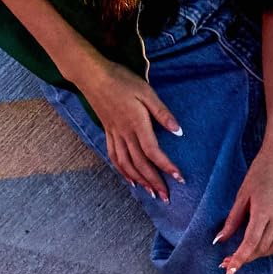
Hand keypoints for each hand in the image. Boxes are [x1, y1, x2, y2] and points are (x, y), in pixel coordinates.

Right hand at [77, 59, 184, 202]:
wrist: (92, 75)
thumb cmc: (121, 80)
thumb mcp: (146, 92)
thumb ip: (162, 113)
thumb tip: (178, 131)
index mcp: (137, 124)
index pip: (153, 152)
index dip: (166, 167)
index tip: (179, 178)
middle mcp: (125, 134)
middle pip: (141, 164)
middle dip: (154, 182)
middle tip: (166, 198)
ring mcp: (114, 135)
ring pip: (127, 165)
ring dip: (140, 181)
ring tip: (151, 194)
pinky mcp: (108, 133)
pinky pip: (114, 158)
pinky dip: (123, 172)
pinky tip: (131, 180)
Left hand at [215, 140, 272, 273]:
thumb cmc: (260, 171)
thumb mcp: (242, 194)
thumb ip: (232, 220)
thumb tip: (220, 240)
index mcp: (263, 211)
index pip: (250, 243)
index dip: (239, 259)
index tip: (229, 272)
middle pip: (262, 248)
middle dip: (246, 257)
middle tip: (231, 261)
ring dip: (261, 253)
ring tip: (249, 251)